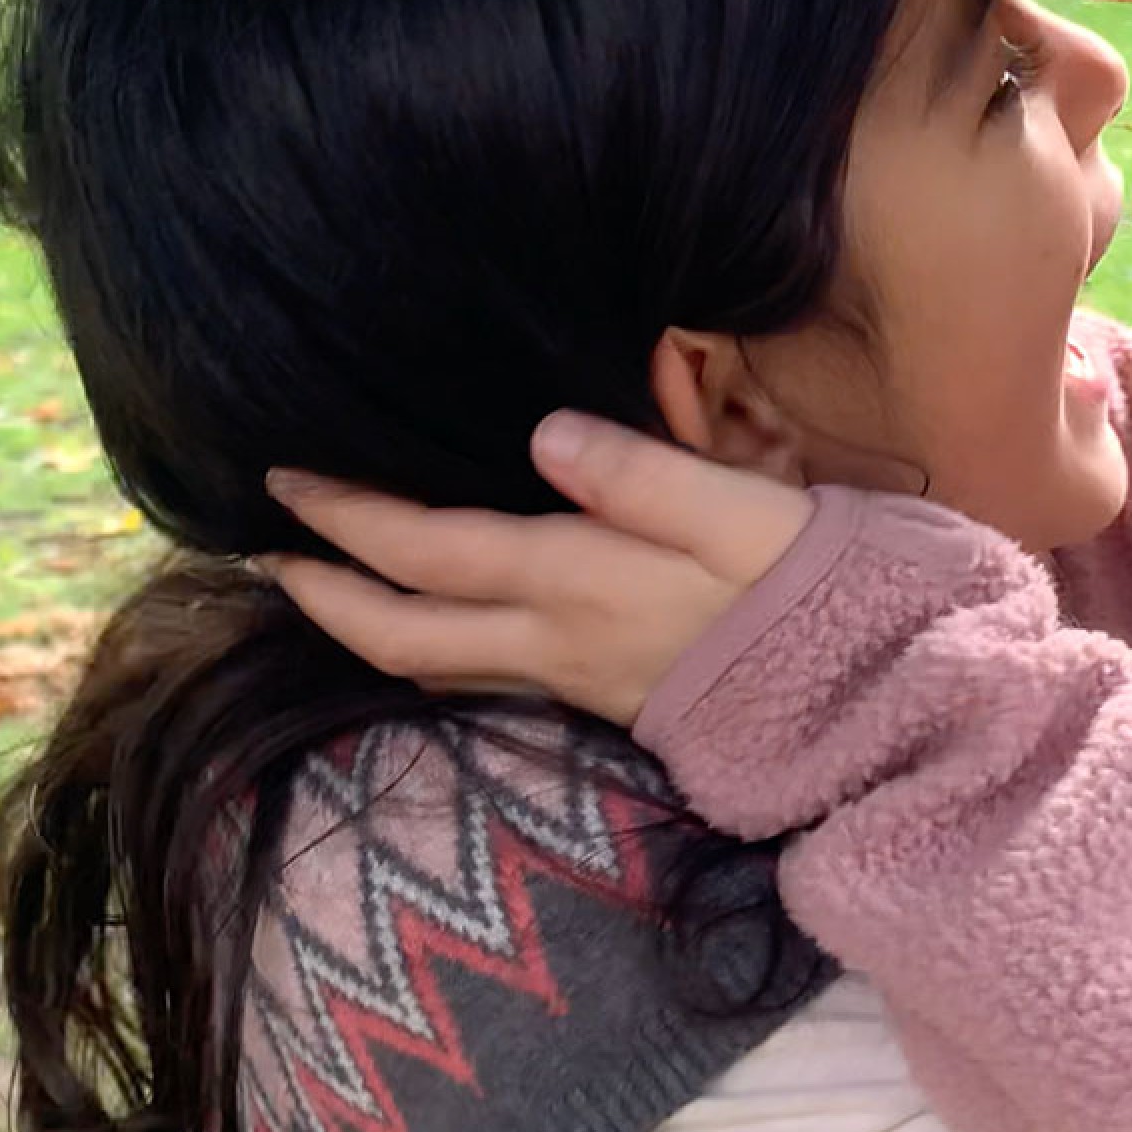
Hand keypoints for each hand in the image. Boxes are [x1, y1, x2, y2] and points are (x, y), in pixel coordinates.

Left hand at [264, 411, 815, 726]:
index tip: (283, 478)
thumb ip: (643, 473)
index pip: (427, 552)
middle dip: (320, 595)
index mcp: (580, 582)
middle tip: (262, 551)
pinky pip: (478, 677)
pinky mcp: (600, 698)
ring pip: (431, 669)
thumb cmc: (815, 588)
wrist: (869, 700)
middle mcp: (556, 643)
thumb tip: (545, 432)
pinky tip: (428, 616)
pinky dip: (426, 646)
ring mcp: (574, 681)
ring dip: (363, 627)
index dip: (344, 518)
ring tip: (321, 582)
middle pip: (400, 637)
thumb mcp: (744, 512)